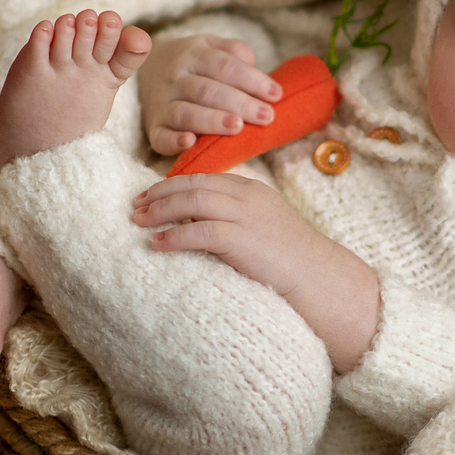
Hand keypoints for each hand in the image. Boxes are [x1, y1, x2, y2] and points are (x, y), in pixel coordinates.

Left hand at [132, 174, 380, 372]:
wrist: (318, 276)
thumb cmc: (290, 259)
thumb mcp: (263, 226)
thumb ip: (236, 218)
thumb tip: (200, 224)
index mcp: (251, 189)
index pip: (203, 178)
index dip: (172, 184)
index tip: (151, 195)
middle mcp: (246, 196)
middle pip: (192, 185)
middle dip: (159, 194)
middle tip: (136, 205)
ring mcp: (244, 216)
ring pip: (191, 202)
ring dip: (161, 211)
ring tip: (139, 221)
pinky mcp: (240, 240)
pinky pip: (199, 232)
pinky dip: (174, 236)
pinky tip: (157, 243)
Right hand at [135, 34, 281, 157]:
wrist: (148, 70)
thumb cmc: (194, 64)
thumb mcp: (211, 47)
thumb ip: (233, 51)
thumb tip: (251, 63)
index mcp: (194, 55)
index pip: (225, 66)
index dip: (252, 80)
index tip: (276, 95)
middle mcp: (175, 78)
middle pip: (209, 91)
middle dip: (240, 104)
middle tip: (267, 116)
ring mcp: (162, 104)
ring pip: (186, 113)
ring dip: (212, 121)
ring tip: (238, 127)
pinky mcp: (154, 128)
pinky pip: (161, 137)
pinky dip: (174, 141)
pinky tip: (190, 143)